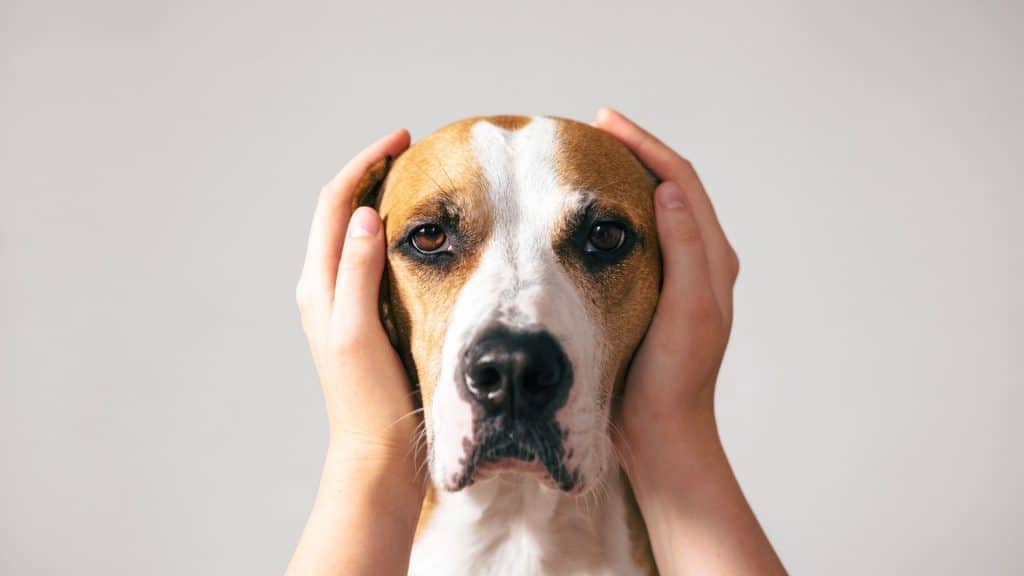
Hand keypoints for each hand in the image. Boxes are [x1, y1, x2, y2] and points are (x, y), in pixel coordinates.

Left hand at [287, 129, 423, 575]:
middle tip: (411, 152)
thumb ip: (358, 271)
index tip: (402, 140)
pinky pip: (371, 260)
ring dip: (379, 201)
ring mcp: (343, 304)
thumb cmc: (368, 399)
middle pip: (341, 213)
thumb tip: (364, 215)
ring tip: (416, 182)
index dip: (364, 165)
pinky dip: (391, 235)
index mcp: (318, 286)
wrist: (376, 453)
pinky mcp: (364, 319)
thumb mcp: (359, 330)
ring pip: (355, 235)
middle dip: (371, 174)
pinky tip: (420, 238)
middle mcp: (324, 289)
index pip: (335, 205)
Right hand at [595, 109, 739, 462]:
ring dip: (626, 179)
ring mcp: (677, 277)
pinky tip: (587, 214)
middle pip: (669, 187)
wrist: (663, 431)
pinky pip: (636, 237)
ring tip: (589, 159)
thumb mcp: (687, 311)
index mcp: (713, 259)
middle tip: (593, 129)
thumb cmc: (674, 377)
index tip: (605, 122)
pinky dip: (614, 213)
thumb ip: (686, 250)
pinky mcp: (653, 292)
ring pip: (653, 210)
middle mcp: (700, 261)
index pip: (680, 182)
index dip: (646, 146)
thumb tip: (667, 191)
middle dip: (635, 152)